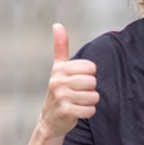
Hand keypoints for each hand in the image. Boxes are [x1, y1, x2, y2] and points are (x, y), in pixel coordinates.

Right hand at [40, 22, 99, 137]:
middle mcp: (58, 81)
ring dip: (89, 102)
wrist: (49, 120)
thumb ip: (60, 47)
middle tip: (77, 94)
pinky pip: (90, 110)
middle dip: (89, 90)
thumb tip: (57, 24)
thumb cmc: (59, 90)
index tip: (77, 81)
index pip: (91, 68)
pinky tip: (76, 112)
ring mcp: (61, 97)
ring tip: (76, 103)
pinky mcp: (66, 111)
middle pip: (93, 82)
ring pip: (94, 97)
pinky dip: (87, 112)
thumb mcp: (58, 68)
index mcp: (59, 69)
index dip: (89, 76)